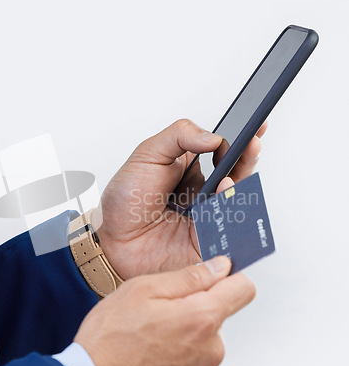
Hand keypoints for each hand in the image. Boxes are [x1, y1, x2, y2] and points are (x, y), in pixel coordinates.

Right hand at [75, 256, 255, 365]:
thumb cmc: (110, 339)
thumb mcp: (142, 290)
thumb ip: (189, 277)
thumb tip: (220, 267)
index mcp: (202, 317)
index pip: (243, 289)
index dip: (228, 279)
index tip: (213, 282)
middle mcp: (213, 349)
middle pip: (215, 318)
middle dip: (192, 313)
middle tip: (156, 319)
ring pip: (204, 345)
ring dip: (185, 342)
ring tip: (150, 345)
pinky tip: (154, 365)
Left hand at [93, 119, 266, 278]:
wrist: (112, 241)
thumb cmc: (125, 200)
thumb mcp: (147, 155)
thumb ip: (178, 136)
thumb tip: (213, 137)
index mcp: (189, 168)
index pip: (222, 150)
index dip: (239, 137)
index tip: (252, 124)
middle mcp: (202, 191)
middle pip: (237, 173)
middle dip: (247, 157)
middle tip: (250, 143)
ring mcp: (207, 215)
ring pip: (238, 199)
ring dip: (239, 184)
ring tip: (227, 177)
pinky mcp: (209, 239)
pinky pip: (231, 227)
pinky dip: (231, 214)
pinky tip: (223, 198)